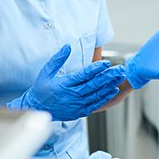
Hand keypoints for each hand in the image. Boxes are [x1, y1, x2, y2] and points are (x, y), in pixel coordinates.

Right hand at [7, 45, 125, 120]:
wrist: (37, 109)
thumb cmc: (41, 89)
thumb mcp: (46, 72)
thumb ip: (57, 59)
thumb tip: (67, 46)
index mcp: (64, 84)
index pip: (84, 75)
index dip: (96, 68)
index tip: (106, 63)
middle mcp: (72, 95)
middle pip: (94, 84)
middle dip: (108, 76)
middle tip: (120, 69)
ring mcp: (77, 105)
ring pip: (97, 94)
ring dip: (109, 85)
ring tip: (119, 77)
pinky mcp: (80, 112)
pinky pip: (95, 104)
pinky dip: (105, 97)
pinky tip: (112, 89)